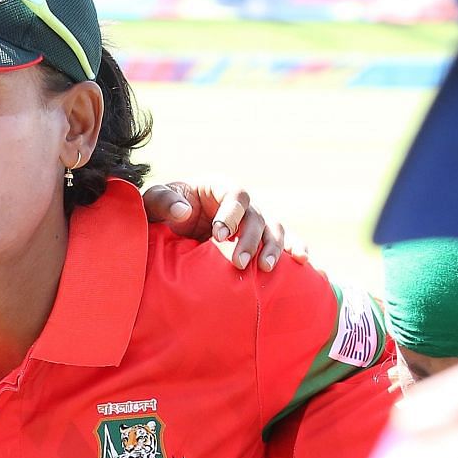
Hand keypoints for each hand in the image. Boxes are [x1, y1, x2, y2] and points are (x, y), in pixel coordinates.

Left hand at [143, 182, 304, 271]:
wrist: (168, 231)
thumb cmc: (162, 211)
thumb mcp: (155, 202)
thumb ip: (164, 201)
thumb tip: (183, 210)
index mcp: (219, 188)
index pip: (235, 195)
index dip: (231, 214)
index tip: (218, 235)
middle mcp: (240, 205)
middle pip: (256, 217)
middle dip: (249, 239)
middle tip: (238, 262)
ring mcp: (252, 223)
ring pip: (273, 230)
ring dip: (273, 248)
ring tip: (265, 268)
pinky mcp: (258, 242)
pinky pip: (283, 242)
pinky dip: (294, 249)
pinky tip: (303, 261)